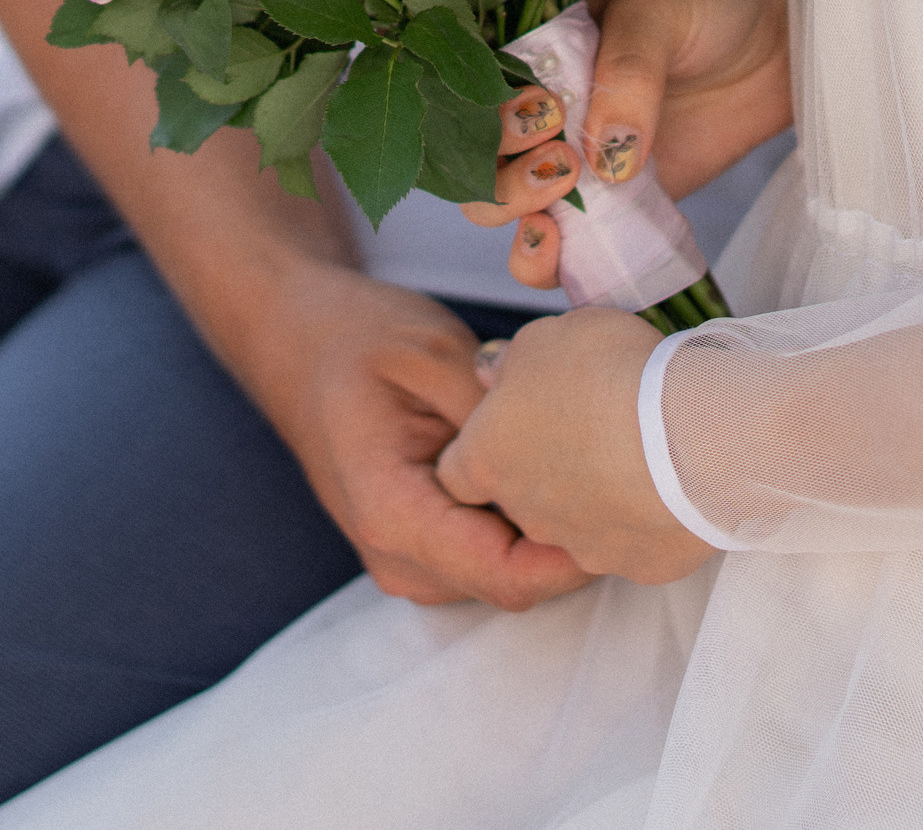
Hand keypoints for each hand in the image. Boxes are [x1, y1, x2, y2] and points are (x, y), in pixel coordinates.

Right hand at [236, 260, 592, 609]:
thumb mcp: (433, 353)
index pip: (508, 576)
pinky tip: (552, 461)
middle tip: (625, 469)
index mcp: (394, 515)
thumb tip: (570, 451)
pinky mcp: (422, 546)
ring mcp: (408, 559)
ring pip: (511, 574)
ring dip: (554, 529)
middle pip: (517, 583)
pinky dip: (528, 520)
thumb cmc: (355, 338)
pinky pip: (493, 553)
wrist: (295, 339)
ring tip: (591, 458)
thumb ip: (495, 414)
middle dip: (576, 538)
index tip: (627, 498)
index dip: (579, 552)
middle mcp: (398, 557)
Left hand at [436, 307, 714, 583]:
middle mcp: (525, 511)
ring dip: (598, 494)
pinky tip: (672, 482)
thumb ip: (510, 362)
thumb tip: (494, 376)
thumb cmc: (607, 373)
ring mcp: (582, 545)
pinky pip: (637, 540)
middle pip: (522, 497)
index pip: (457, 472)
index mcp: (486, 457)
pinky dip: (648, 517)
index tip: (513, 429)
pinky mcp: (639, 564)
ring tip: (638, 452)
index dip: (484, 449)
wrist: (690, 430)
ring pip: (579, 524)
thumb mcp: (545, 339)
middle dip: (548, 470)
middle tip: (590, 428)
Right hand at [464, 0, 792, 288]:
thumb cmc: (710, 0)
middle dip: (502, 175)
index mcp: (529, 47)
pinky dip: (557, 265)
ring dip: (519, 220)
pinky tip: (567, 259)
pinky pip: (569, 244)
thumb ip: (627, 72)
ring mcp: (573, 158)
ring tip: (556, 219)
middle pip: (479, 158)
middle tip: (564, 164)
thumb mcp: (659, 8)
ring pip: (508, 207)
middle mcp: (537, 107)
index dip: (489, 116)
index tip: (545, 113)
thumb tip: (606, 159)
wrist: (782, 37)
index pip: (472, 90)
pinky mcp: (615, 203)